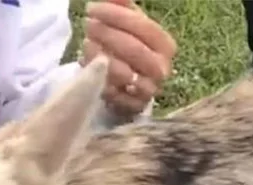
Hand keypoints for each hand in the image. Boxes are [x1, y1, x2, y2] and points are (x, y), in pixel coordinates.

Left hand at [80, 0, 176, 119]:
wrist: (131, 84)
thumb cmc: (129, 48)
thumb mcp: (129, 24)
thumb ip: (122, 6)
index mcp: (165, 45)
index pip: (143, 26)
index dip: (116, 15)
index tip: (92, 8)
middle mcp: (162, 69)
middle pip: (134, 49)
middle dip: (107, 34)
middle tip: (88, 25)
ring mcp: (149, 90)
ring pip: (124, 72)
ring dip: (100, 56)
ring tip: (86, 43)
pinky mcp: (133, 106)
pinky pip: (113, 92)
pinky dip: (99, 78)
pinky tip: (87, 66)